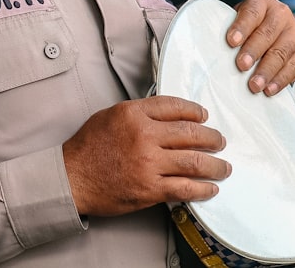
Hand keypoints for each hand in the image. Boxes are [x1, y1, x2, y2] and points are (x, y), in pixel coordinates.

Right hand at [62, 95, 229, 216]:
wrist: (72, 178)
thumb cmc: (88, 147)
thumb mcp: (112, 115)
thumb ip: (140, 112)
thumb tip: (168, 115)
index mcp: (135, 113)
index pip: (175, 107)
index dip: (195, 111)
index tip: (204, 116)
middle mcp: (145, 135)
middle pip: (191, 133)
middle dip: (212, 138)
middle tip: (220, 141)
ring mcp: (149, 163)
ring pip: (194, 161)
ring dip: (215, 164)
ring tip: (223, 166)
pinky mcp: (150, 188)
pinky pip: (184, 187)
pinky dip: (202, 188)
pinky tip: (210, 187)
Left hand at [226, 0, 294, 95]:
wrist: (272, 29)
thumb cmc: (249, 27)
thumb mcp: (238, 20)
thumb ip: (229, 29)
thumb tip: (214, 48)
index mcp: (262, 2)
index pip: (252, 11)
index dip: (242, 26)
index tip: (231, 41)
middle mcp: (281, 13)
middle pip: (267, 33)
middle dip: (253, 51)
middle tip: (241, 66)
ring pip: (281, 52)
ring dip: (267, 71)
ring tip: (254, 85)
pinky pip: (294, 67)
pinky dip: (281, 80)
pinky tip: (270, 89)